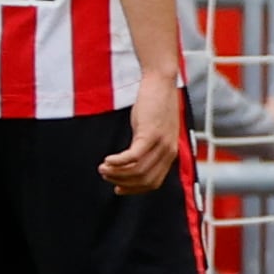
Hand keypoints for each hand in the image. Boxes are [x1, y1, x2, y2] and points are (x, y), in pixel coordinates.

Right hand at [102, 77, 180, 194]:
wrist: (161, 83)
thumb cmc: (154, 106)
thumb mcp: (153, 131)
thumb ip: (147, 147)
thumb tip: (131, 162)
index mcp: (170, 153)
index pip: (153, 183)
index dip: (134, 189)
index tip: (118, 189)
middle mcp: (168, 151)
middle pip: (144, 180)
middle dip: (122, 182)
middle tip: (105, 175)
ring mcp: (161, 143)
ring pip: (137, 171)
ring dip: (116, 173)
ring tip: (103, 168)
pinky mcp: (150, 134)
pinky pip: (132, 157)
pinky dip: (118, 162)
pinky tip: (107, 160)